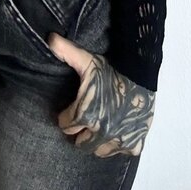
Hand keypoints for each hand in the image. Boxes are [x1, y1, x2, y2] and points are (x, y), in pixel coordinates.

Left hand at [47, 32, 154, 158]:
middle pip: (80, 143)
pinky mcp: (134, 144)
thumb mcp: (86, 59)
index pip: (65, 125)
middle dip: (81, 131)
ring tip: (101, 126)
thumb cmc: (111, 69)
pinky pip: (122, 151)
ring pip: (100, 151)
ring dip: (99, 140)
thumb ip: (65, 51)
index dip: (66, 115)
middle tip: (86, 119)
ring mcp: (119, 140)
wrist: (142, 74)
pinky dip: (121, 143)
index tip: (71, 109)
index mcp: (84, 115)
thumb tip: (48, 38)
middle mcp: (100, 132)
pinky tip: (119, 130)